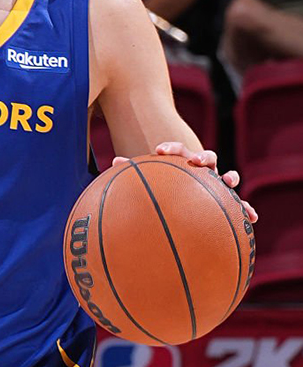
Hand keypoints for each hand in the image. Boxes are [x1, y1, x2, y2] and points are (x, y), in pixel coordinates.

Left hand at [112, 141, 257, 222]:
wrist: (187, 196)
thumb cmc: (168, 185)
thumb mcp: (153, 179)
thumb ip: (136, 170)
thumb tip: (114, 161)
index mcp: (183, 161)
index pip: (178, 149)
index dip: (171, 148)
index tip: (159, 150)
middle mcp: (203, 169)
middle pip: (207, 156)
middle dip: (203, 157)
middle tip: (196, 161)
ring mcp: (217, 183)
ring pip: (228, 176)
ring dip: (229, 176)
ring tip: (227, 182)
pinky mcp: (228, 200)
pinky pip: (240, 204)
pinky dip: (247, 209)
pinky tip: (251, 218)